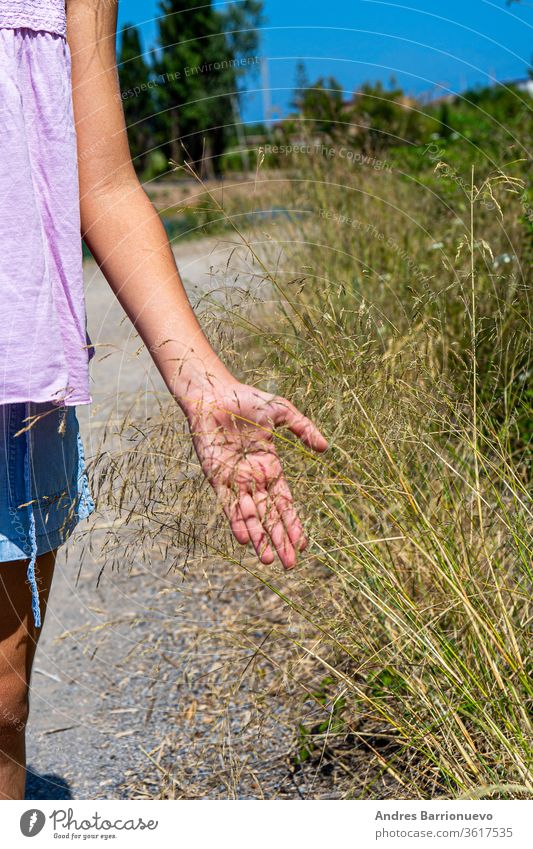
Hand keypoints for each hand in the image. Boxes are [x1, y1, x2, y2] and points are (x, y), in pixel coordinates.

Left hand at [184, 380, 327, 567]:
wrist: (212, 392)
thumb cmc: (245, 399)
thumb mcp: (281, 411)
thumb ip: (303, 429)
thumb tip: (325, 448)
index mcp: (270, 467)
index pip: (284, 503)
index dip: (294, 524)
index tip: (304, 545)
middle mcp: (253, 479)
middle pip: (270, 516)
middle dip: (280, 540)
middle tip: (290, 564)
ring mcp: (234, 480)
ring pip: (250, 516)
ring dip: (259, 538)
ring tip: (269, 559)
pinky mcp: (216, 476)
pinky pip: (227, 504)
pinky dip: (235, 522)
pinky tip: (244, 540)